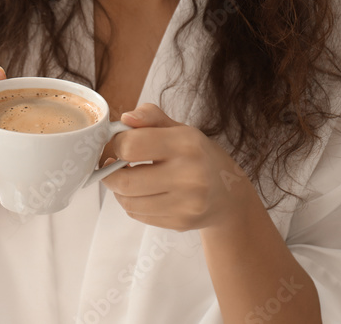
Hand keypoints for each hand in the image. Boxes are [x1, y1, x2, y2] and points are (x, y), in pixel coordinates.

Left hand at [101, 104, 250, 231]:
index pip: (131, 146)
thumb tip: (125, 118)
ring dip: (119, 191)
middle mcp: (189, 175)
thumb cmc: (199, 156)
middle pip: (125, 181)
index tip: (119, 144)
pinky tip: (141, 194)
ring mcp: (186, 203)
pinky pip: (139, 215)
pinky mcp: (181, 222)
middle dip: (110, 173)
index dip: (117, 144)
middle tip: (112, 166)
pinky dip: (132, 204)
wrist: (230, 195)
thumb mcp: (180, 129)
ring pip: (128, 202)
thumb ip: (151, 118)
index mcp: (186, 144)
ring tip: (126, 179)